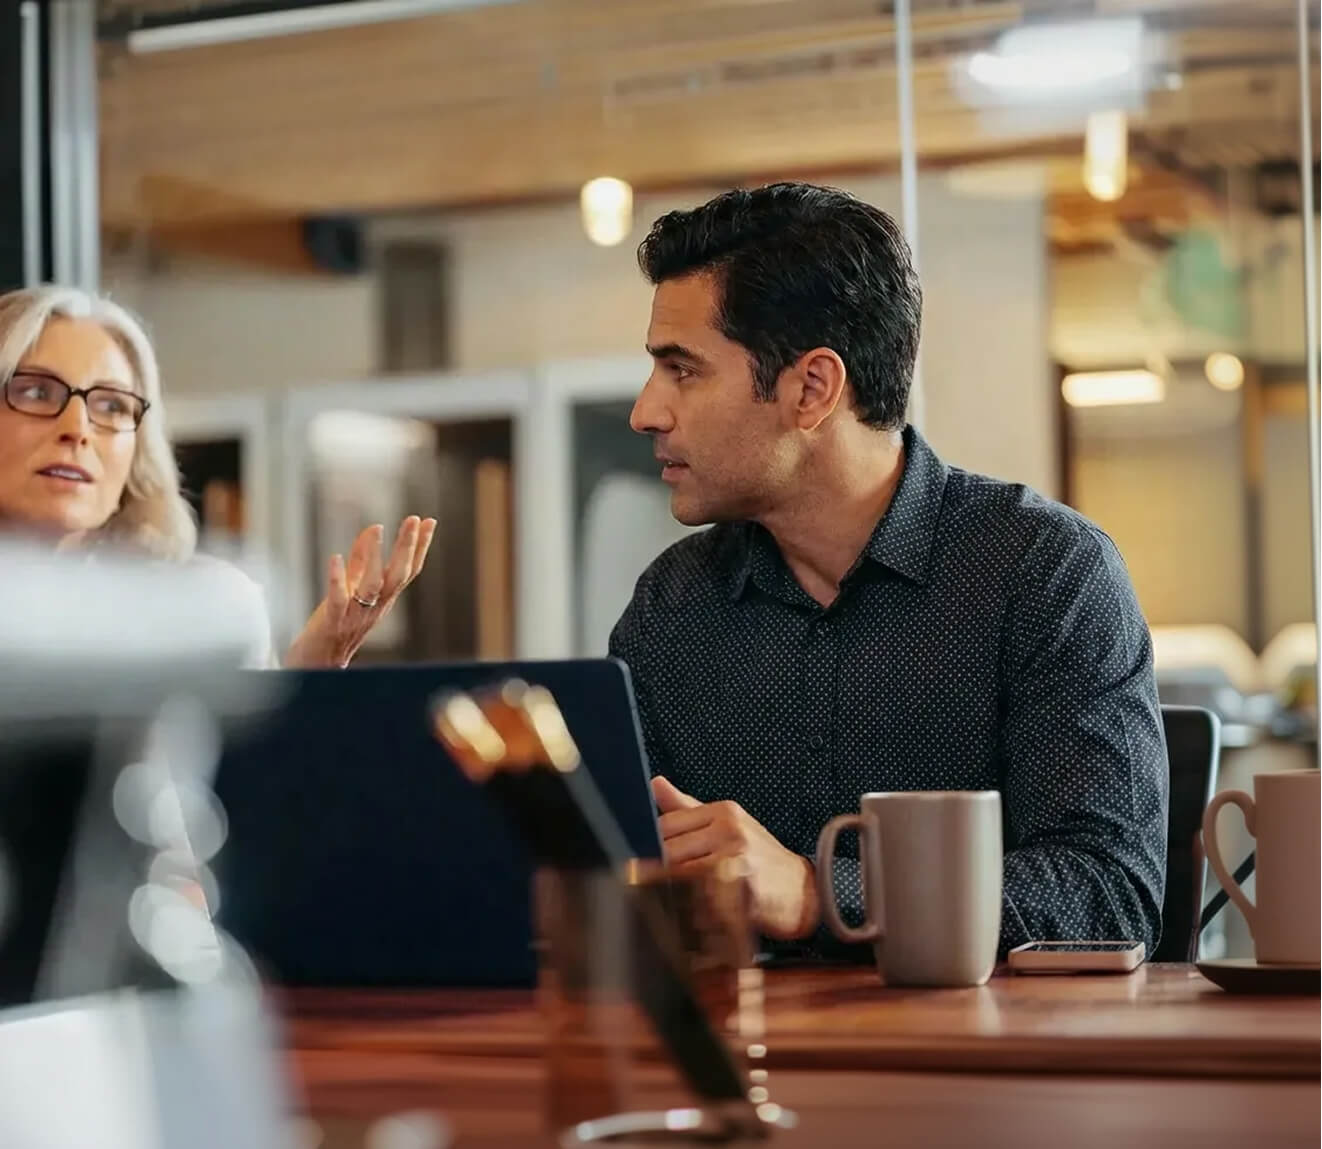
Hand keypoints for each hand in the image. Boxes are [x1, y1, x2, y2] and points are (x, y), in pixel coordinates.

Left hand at [284, 516, 436, 668]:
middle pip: (398, 575)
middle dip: (408, 547)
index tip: (429, 521)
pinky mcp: (333, 621)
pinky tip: (335, 558)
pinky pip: (338, 599)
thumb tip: (373, 528)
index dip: (420, 546)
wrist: (318, 667)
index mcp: (383, 599)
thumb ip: (362, 560)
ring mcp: (356, 615)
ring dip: (376, 558)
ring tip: (378, 530)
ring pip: (373, 586)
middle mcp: (376, 607)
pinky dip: (337, 578)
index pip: (408, 570)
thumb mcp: (354, 589)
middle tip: (414, 520)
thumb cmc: (335, 627)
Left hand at [651, 775, 819, 939]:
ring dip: (668, 889)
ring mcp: (738, 861)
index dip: (649, 843)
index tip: (642, 858)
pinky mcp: (743, 892)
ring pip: (681, 875)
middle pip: (670, 850)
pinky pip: (701, 899)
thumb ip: (687, 808)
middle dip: (654, 868)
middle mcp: (731, 832)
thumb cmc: (760, 856)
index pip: (667, 824)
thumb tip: (654, 784)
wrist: (803, 891)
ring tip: (663, 896)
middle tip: (645, 881)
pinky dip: (689, 906)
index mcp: (724, 812)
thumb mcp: (727, 823)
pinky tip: (688, 910)